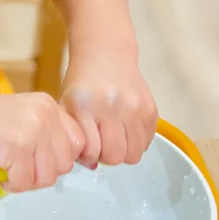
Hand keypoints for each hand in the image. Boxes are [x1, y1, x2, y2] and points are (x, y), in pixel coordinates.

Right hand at [0, 93, 84, 192]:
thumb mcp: (22, 118)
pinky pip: (24, 182)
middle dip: (42, 172)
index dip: (60, 158)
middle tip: (18, 165)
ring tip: (6, 166)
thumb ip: (48, 134)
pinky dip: (10, 184)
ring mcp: (31, 130)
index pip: (77, 142)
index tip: (41, 161)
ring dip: (25, 180)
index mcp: (47, 105)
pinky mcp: (17, 147)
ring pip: (47, 177)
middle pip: (65, 164)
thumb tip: (78, 162)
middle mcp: (44, 114)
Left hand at [60, 48, 157, 167]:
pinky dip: (136, 142)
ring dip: (123, 152)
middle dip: (106, 156)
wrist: (106, 54)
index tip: (86, 148)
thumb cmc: (82, 82)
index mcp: (84, 106)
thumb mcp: (67, 103)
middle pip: (114, 157)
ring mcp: (134, 108)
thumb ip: (74, 134)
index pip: (91, 151)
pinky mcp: (151, 110)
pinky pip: (147, 143)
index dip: (87, 155)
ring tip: (114, 137)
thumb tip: (91, 165)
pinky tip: (125, 128)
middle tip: (101, 143)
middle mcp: (111, 107)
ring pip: (133, 155)